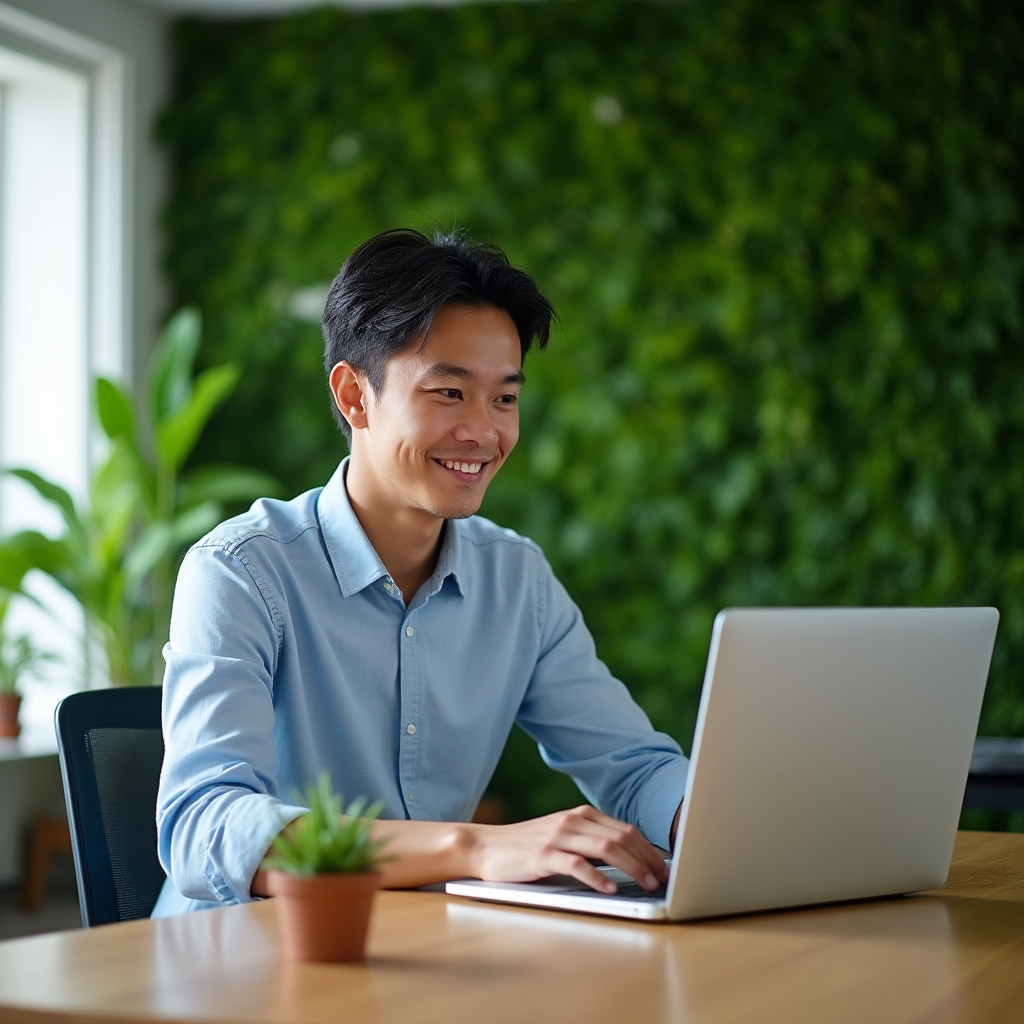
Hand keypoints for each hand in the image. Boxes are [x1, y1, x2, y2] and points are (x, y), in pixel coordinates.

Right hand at [468, 805, 669, 893]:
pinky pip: (577, 864)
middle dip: (648, 860)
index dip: (650, 850)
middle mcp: (573, 821)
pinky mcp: (543, 854)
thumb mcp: (563, 838)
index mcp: (582, 815)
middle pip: (622, 837)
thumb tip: (630, 861)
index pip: (626, 830)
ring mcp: (558, 836)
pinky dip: (598, 877)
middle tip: (663, 881)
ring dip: (632, 867)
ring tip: (646, 885)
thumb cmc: (528, 847)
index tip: (666, 869)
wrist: (486, 846)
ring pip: (606, 848)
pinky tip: (611, 889)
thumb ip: (591, 842)